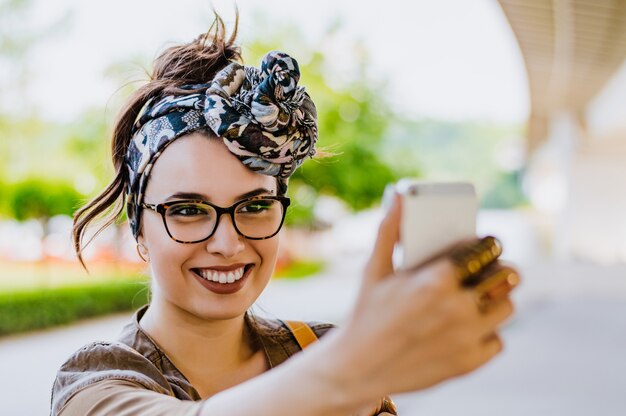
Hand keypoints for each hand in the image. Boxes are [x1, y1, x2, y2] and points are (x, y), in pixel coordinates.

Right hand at [330, 192, 516, 403]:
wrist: (358, 368)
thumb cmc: (365, 313)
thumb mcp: (374, 270)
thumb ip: (389, 230)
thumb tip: (398, 196)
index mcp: (436, 279)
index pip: (485, 250)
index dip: (489, 244)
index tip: (488, 244)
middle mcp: (458, 308)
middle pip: (507, 277)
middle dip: (501, 269)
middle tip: (489, 270)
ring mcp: (466, 337)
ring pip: (507, 307)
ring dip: (496, 299)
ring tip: (480, 296)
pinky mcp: (469, 362)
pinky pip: (497, 340)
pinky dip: (487, 333)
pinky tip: (469, 326)